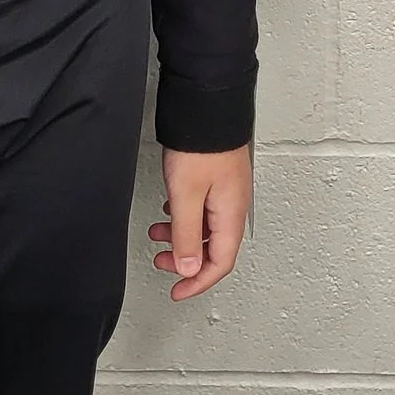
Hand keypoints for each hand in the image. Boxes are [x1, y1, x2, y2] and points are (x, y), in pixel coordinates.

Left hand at [150, 145, 251, 300]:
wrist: (208, 104)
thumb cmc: (201, 144)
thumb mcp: (186, 196)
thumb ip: (187, 235)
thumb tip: (189, 268)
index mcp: (231, 214)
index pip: (220, 263)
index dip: (197, 282)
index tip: (178, 290)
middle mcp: (234, 205)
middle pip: (215, 249)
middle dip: (187, 260)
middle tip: (163, 260)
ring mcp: (228, 190)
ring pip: (208, 229)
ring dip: (183, 237)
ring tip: (159, 233)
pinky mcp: (218, 178)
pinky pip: (205, 210)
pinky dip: (186, 218)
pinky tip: (171, 211)